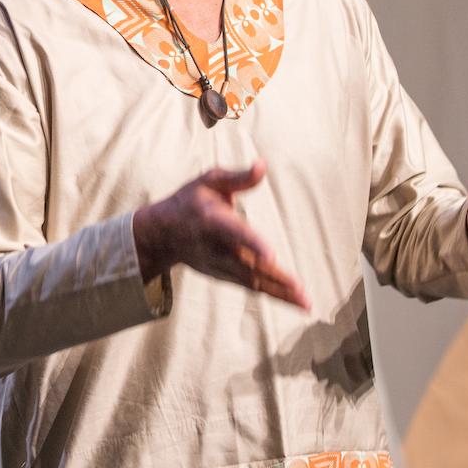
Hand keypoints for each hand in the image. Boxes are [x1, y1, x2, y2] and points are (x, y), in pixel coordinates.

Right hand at [132, 160, 309, 309]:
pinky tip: (295, 300)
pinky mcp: (224, 275)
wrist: (162, 235)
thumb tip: (263, 165)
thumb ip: (237, 177)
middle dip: (276, 278)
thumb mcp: (208, 181)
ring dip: (280, 292)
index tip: (271, 255)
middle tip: (301, 290)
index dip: (252, 243)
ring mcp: (220, 265)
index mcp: (212, 220)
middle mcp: (217, 247)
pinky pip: (251, 286)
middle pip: (249, 265)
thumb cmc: (190, 202)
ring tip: (305, 302)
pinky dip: (273, 294)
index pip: (234, 233)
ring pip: (253, 281)